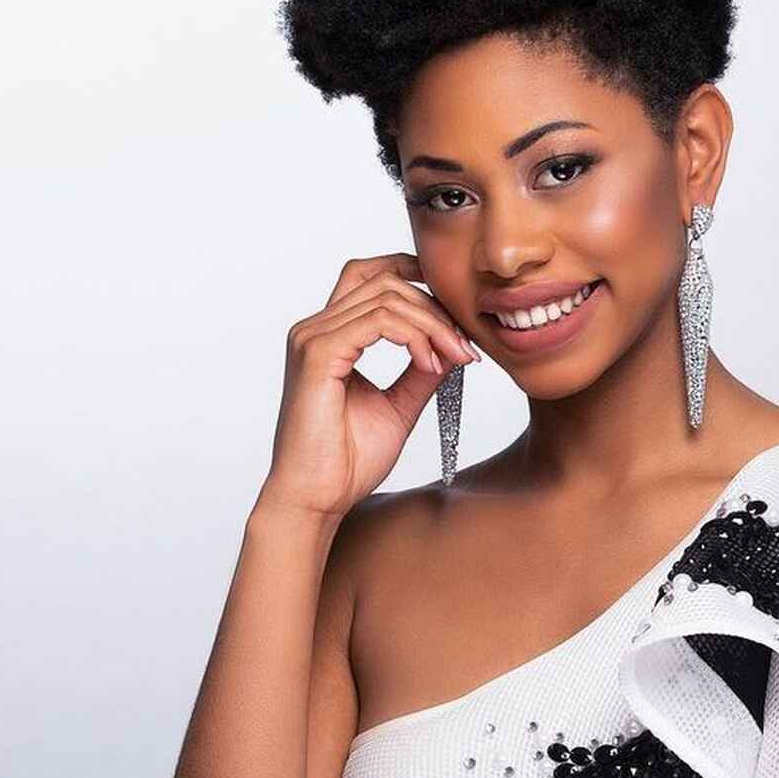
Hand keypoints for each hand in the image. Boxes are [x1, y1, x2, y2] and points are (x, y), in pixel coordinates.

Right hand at [256, 253, 480, 519]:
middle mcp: (315, 329)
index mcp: (329, 336)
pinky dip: (413, 336)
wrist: (317, 500)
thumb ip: (421, 372)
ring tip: (455, 358)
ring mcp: (312, 338)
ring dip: (432, 324)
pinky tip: (430, 363)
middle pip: (385, 281)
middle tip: (466, 348)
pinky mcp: (317, 355)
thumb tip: (453, 346)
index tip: (457, 321)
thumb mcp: (398, 407)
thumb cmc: (346, 462)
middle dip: (436, 309)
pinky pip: (377, 322)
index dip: (417, 283)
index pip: (371, 277)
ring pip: (386, 297)